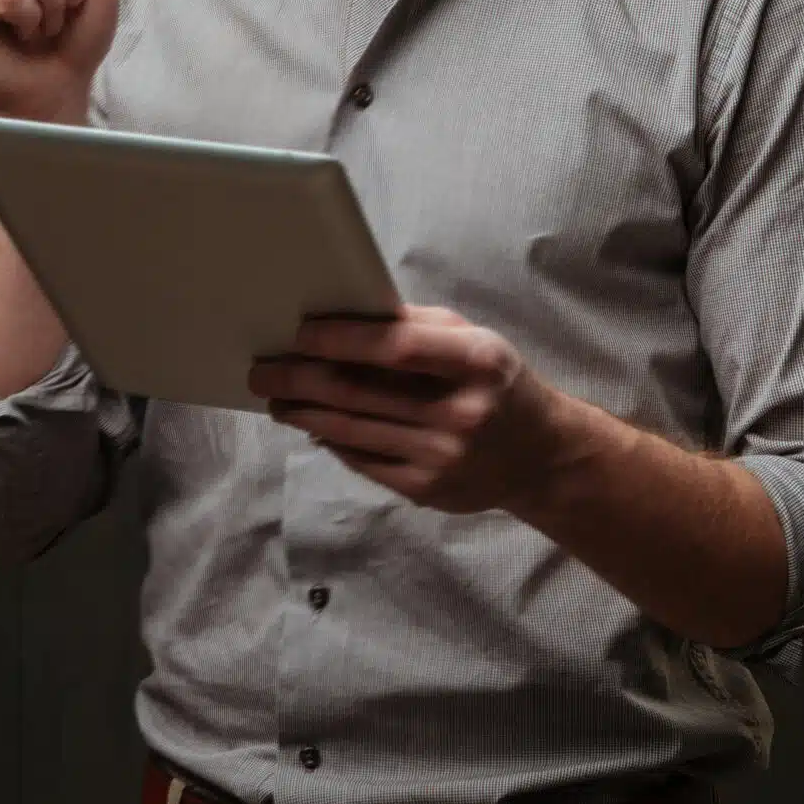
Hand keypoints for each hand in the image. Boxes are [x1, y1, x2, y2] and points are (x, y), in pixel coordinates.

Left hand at [248, 307, 583, 515]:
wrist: (540, 455)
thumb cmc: (496, 383)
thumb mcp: (474, 341)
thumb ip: (417, 326)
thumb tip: (345, 314)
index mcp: (477, 362)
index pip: (396, 346)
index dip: (341, 338)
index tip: (299, 332)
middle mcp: (461, 412)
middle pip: (361, 392)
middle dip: (301, 378)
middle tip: (263, 370)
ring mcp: (443, 456)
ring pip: (352, 430)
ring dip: (304, 412)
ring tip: (276, 398)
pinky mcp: (427, 490)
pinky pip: (363, 461)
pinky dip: (330, 440)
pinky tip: (311, 424)